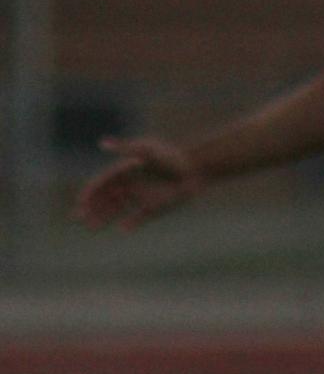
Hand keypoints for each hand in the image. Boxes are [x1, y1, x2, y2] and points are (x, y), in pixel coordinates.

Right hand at [73, 136, 203, 230]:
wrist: (196, 168)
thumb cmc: (171, 156)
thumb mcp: (148, 150)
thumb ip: (126, 148)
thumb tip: (102, 143)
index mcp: (125, 170)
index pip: (101, 184)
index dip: (89, 193)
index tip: (80, 203)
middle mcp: (130, 185)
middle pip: (104, 199)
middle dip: (90, 208)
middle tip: (79, 219)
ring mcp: (140, 197)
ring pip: (116, 210)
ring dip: (103, 218)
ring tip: (91, 227)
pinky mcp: (153, 208)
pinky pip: (137, 218)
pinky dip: (129, 224)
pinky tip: (122, 229)